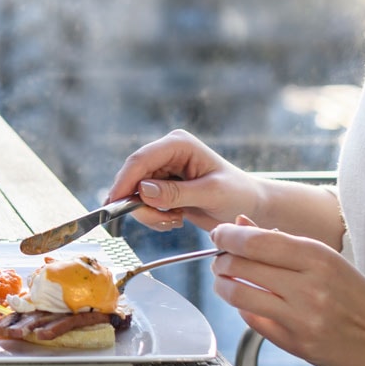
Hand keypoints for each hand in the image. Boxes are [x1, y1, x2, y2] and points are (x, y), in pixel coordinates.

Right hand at [104, 129, 262, 231]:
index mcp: (178, 144)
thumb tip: (142, 191)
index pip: (141, 160)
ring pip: (135, 194)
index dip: (125, 181)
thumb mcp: (210, 194)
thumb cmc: (238, 195)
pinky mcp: (162, 186)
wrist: (250, 207)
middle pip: (134, 178)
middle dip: (142, 205)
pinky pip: (143, 203)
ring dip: (151, 213)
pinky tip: (176, 218)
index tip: (114, 204)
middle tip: (163, 221)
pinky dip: (155, 217)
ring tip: (176, 220)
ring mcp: (163, 169)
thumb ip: (176, 193)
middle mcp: (167, 153)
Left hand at [208, 216, 364, 365]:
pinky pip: (252, 321)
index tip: (219, 234)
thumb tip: (240, 223)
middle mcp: (309, 287)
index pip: (256, 241)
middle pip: (242, 266)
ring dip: (223, 285)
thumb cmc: (353, 293)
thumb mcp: (323, 258)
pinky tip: (248, 303)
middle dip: (221, 260)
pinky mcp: (296, 344)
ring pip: (239, 295)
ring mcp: (302, 318)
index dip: (228, 236)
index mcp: (317, 257)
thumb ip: (280, 241)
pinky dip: (242, 308)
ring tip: (224, 279)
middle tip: (220, 259)